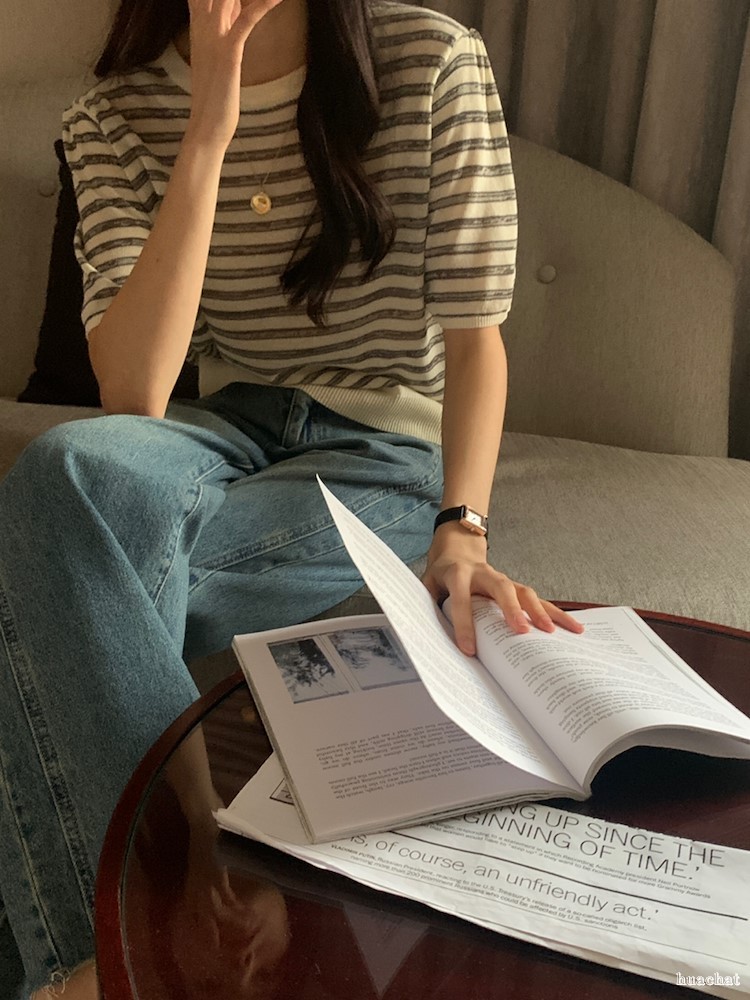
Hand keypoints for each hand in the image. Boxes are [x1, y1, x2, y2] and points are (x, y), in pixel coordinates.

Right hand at [185, 0, 285, 148]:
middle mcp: (204, 24)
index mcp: (200, 23)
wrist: (207, 126)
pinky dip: (262, 4)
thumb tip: (236, 10)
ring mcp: (214, 37)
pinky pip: (246, 19)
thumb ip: (226, 29)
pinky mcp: (228, 52)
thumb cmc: (216, 95)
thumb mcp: (220, 55)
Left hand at [423, 523, 584, 655]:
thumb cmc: (441, 574)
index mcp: (458, 574)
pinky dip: (555, 613)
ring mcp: (504, 579)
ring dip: (540, 611)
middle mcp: (484, 574)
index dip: (464, 624)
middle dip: (512, 609)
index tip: (469, 650)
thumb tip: (423, 637)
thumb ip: (426, 605)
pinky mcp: (516, 588)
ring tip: (552, 632)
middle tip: (522, 631)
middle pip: (501, 588)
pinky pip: (538, 600)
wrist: (457, 550)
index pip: (461, 599)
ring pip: (525, 592)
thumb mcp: (426, 585)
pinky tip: (574, 626)